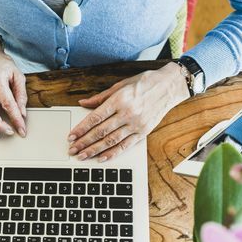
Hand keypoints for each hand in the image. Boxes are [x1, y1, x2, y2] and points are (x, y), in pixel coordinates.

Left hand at [68, 62, 189, 161]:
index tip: (71, 136)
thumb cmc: (145, 83)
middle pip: (101, 132)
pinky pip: (125, 145)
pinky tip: (101, 158)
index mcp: (119, 100)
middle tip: (72, 149)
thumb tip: (83, 103)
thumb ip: (100, 97)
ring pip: (111, 141)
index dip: (81, 129)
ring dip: (94, 150)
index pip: (95, 118)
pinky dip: (112, 153)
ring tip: (83, 155)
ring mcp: (136, 124)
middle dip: (84, 142)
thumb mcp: (120, 85)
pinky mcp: (143, 132)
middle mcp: (127, 113)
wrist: (170, 86)